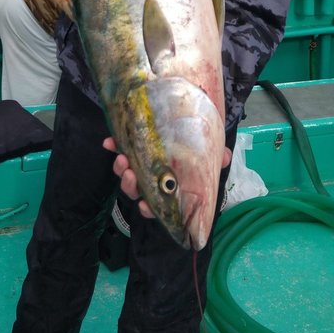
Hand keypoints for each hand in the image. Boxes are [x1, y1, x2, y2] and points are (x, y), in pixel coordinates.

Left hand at [102, 138, 232, 219]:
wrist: (184, 124)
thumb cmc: (196, 147)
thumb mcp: (207, 154)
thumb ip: (216, 157)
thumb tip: (224, 156)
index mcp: (167, 188)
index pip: (156, 206)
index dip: (149, 209)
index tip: (144, 206)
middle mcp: (151, 180)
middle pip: (135, 191)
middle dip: (130, 186)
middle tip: (131, 175)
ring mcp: (139, 165)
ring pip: (125, 174)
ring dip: (121, 169)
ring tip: (122, 158)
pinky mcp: (130, 148)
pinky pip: (118, 150)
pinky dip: (113, 147)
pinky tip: (109, 142)